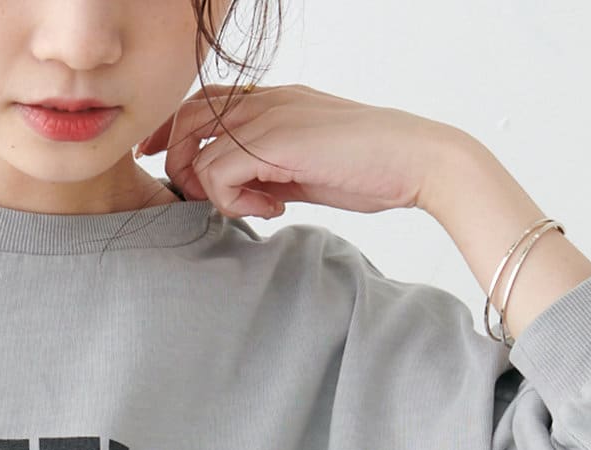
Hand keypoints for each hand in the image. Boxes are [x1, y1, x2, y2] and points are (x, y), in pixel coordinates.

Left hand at [135, 82, 461, 220]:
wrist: (413, 160)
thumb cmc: (368, 168)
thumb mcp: (303, 168)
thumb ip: (266, 171)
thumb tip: (236, 193)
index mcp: (272, 99)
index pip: (203, 104)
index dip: (177, 136)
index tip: (178, 173)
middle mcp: (265, 100)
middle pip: (187, 120)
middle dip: (181, 167)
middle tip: (211, 201)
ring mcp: (268, 117)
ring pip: (197, 152)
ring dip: (215, 193)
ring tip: (259, 206)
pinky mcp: (273, 142)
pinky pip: (217, 175)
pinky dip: (235, 203)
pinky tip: (274, 208)